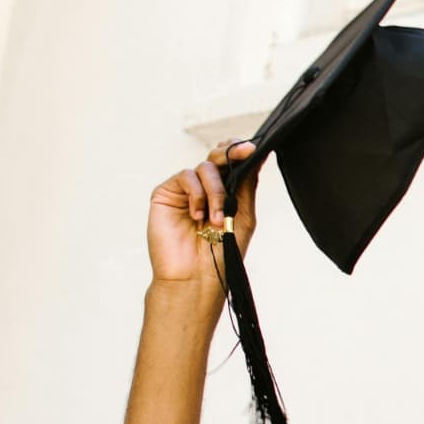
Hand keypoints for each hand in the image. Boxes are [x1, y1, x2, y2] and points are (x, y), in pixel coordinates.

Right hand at [148, 140, 258, 291]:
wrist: (196, 276)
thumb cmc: (222, 252)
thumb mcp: (242, 216)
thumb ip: (246, 185)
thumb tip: (257, 155)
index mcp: (226, 193)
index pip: (233, 164)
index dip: (241, 152)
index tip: (255, 148)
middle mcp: (206, 188)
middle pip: (217, 157)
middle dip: (231, 153)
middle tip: (244, 152)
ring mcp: (186, 190)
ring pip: (205, 168)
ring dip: (216, 191)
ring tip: (216, 219)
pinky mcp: (166, 193)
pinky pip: (186, 177)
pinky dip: (197, 194)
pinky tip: (198, 216)